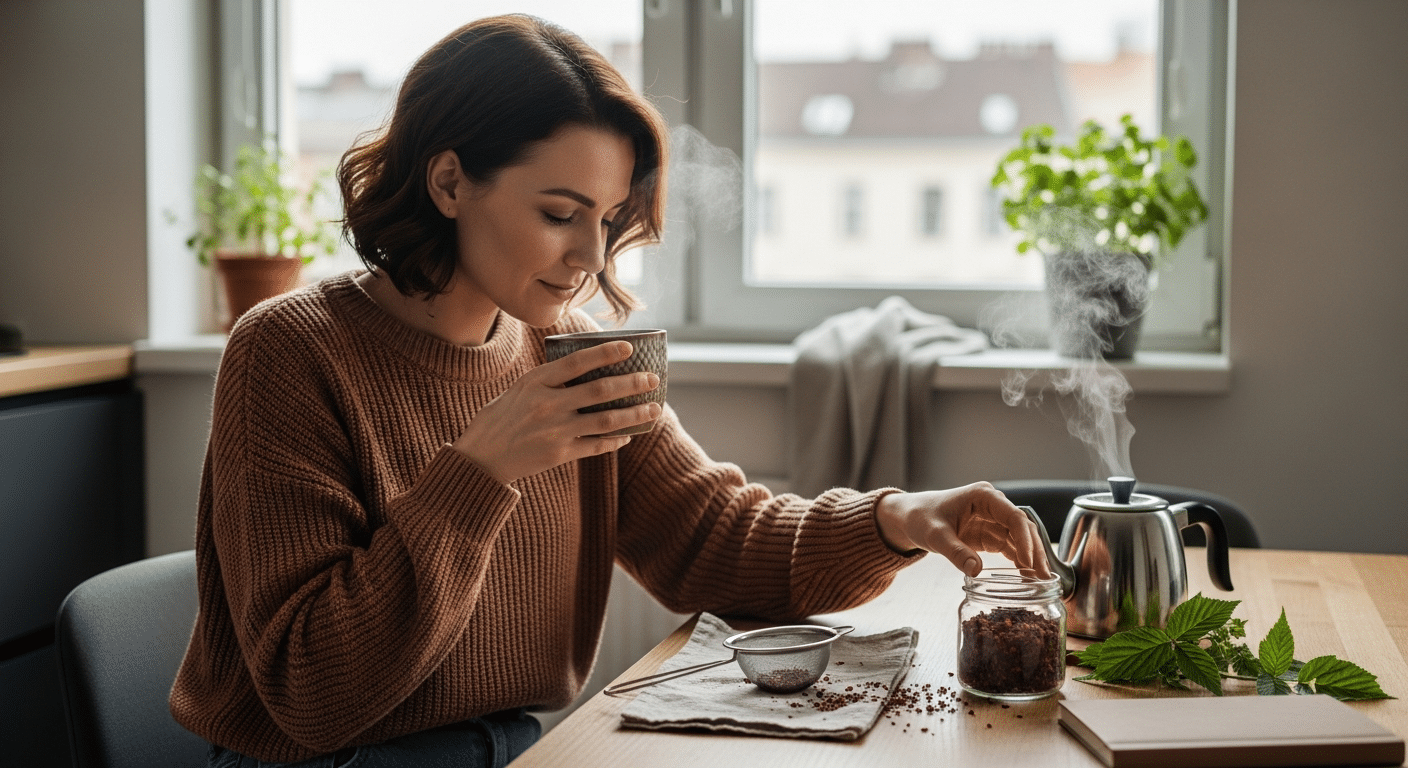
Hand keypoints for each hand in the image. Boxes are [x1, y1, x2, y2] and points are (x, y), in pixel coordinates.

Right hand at [451, 341, 660, 483]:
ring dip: (634, 414)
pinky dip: (615, 440)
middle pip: (599, 391)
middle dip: (631, 384)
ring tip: (654, 409)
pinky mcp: (559, 454)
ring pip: (605, 421)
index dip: (606, 353)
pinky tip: (628, 435)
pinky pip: (596, 446)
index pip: (578, 362)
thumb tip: (589, 369)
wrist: (480, 457)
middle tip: (652, 379)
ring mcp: (555, 431)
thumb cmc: (500, 418)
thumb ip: (550, 380)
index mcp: (536, 382)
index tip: (629, 347)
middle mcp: (547, 404)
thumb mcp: (520, 389)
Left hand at [874, 482, 1051, 577]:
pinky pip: (1009, 546)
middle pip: (1022, 527)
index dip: (1025, 539)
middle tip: (1043, 576)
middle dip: (1034, 551)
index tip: (1031, 561)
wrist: (909, 517)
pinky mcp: (988, 533)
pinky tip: (1027, 575)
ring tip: (1040, 581)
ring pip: (1019, 538)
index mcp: (983, 496)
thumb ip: (955, 552)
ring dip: (1030, 557)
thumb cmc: (920, 518)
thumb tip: (976, 571)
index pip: (1013, 516)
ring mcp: (992, 519)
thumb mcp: (935, 535)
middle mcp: (992, 505)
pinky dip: (1018, 560)